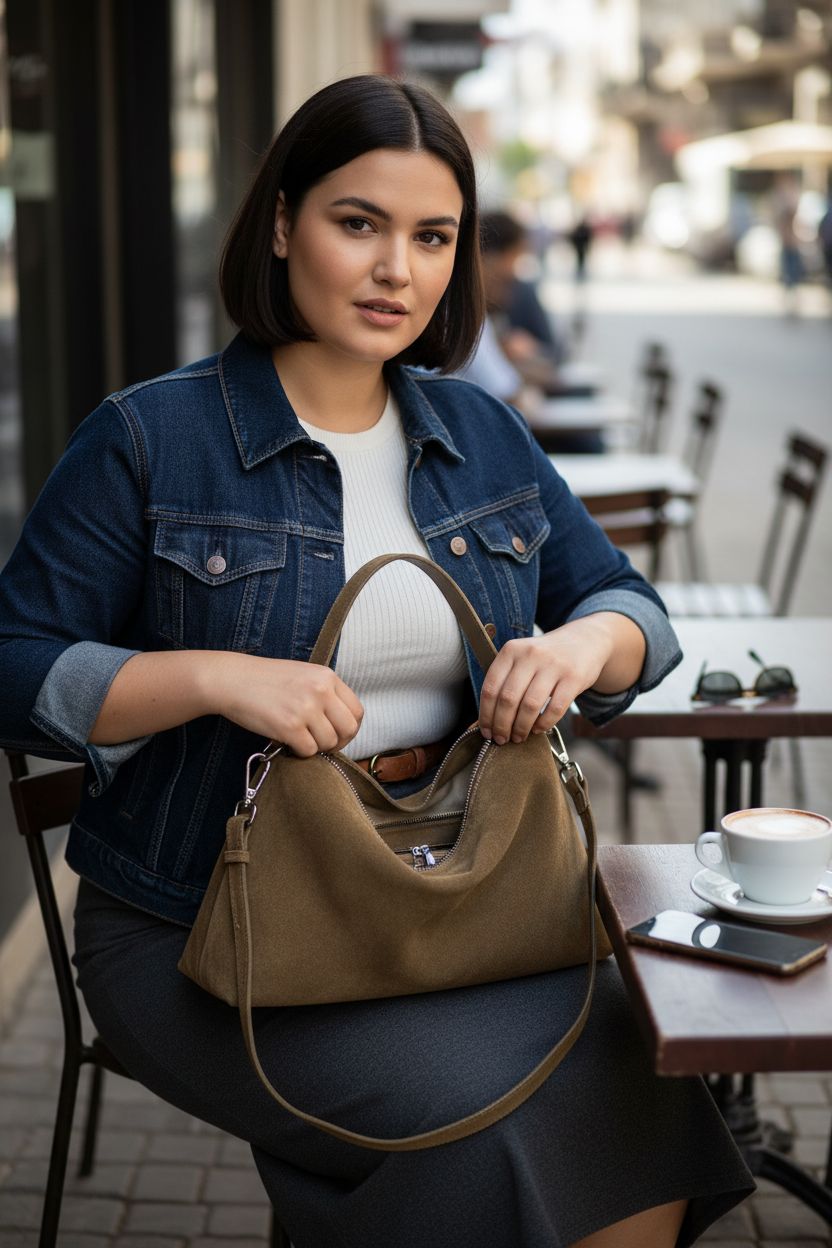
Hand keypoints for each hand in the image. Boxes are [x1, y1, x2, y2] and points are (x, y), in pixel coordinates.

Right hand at [208, 654, 363, 756]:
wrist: (231, 680)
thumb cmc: (265, 680)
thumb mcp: (303, 675)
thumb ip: (325, 693)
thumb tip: (341, 723)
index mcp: (327, 677)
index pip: (357, 711)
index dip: (350, 728)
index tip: (337, 734)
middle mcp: (320, 691)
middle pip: (349, 730)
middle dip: (338, 742)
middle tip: (321, 743)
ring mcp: (306, 709)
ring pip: (329, 743)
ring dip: (315, 747)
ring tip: (298, 739)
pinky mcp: (289, 727)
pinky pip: (308, 751)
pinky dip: (299, 752)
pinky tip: (287, 742)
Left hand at [478, 617, 624, 744]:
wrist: (584, 640)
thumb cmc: (546, 656)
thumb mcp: (522, 657)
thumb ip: (506, 680)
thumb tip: (489, 719)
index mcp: (511, 650)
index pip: (491, 687)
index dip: (486, 714)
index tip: (485, 731)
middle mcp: (531, 655)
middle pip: (508, 699)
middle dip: (502, 725)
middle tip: (502, 739)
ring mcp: (553, 665)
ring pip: (530, 706)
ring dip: (521, 728)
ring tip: (518, 737)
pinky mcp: (573, 677)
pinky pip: (555, 708)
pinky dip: (544, 724)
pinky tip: (538, 729)